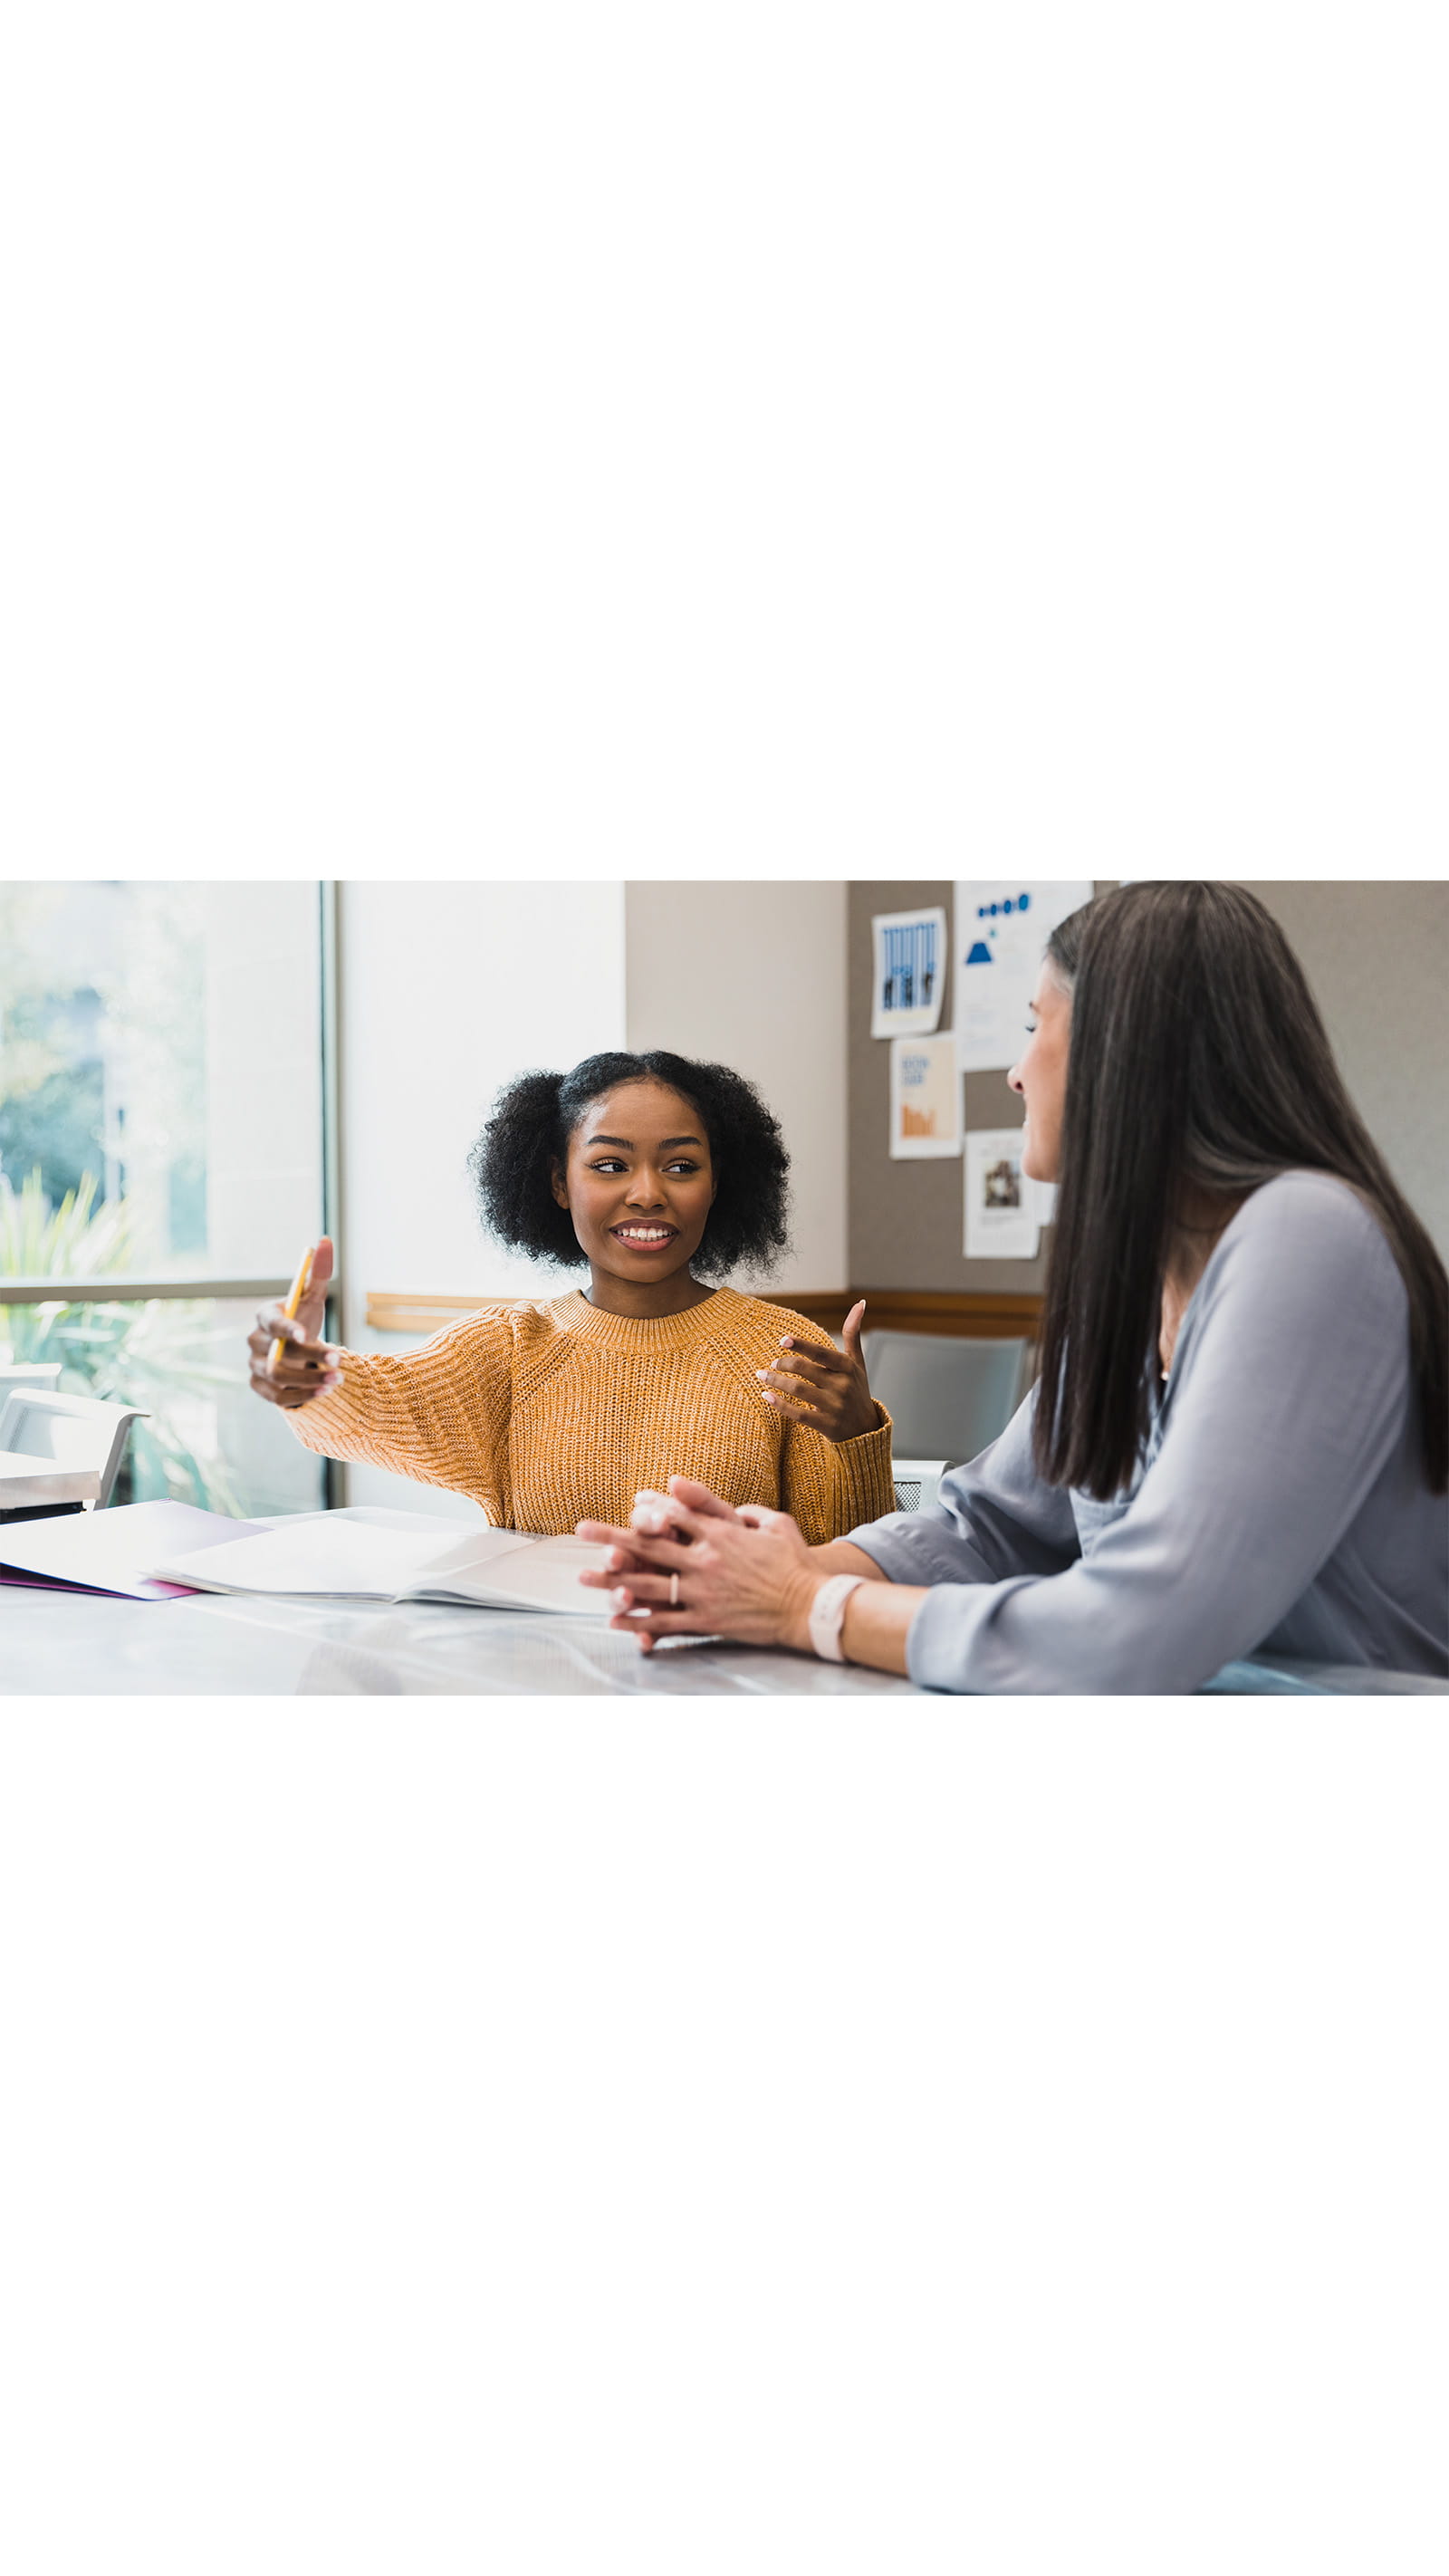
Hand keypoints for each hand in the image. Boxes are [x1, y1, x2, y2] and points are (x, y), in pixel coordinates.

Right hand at [247, 1237, 343, 1409]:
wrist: (301, 1353)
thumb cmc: (306, 1319)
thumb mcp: (314, 1297)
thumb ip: (319, 1272)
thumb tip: (324, 1240)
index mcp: (266, 1316)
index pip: (271, 1322)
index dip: (286, 1329)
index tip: (307, 1335)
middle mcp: (255, 1342)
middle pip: (276, 1353)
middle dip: (308, 1357)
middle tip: (339, 1360)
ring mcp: (255, 1366)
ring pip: (278, 1378)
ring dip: (310, 1380)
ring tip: (338, 1380)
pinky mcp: (261, 1388)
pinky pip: (278, 1397)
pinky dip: (302, 1396)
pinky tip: (325, 1392)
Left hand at [579, 1475, 822, 1653]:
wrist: (809, 1606)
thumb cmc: (796, 1564)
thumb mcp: (778, 1525)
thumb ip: (751, 1512)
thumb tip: (734, 1508)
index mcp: (721, 1534)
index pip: (676, 1516)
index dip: (649, 1509)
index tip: (630, 1504)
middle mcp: (705, 1560)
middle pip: (650, 1546)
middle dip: (612, 1537)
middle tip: (582, 1530)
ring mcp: (703, 1592)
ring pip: (648, 1585)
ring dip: (613, 1581)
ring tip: (584, 1577)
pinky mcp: (706, 1621)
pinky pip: (665, 1621)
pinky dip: (639, 1621)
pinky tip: (614, 1620)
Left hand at [756, 1300, 877, 1442]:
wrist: (865, 1429)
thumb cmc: (857, 1389)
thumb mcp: (858, 1362)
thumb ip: (854, 1333)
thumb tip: (860, 1303)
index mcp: (848, 1368)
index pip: (822, 1353)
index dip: (802, 1346)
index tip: (783, 1340)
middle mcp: (842, 1386)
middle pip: (806, 1370)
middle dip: (784, 1364)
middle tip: (773, 1362)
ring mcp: (834, 1407)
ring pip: (799, 1390)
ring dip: (776, 1382)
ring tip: (763, 1375)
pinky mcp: (826, 1425)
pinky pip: (798, 1414)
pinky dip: (780, 1404)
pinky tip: (766, 1396)